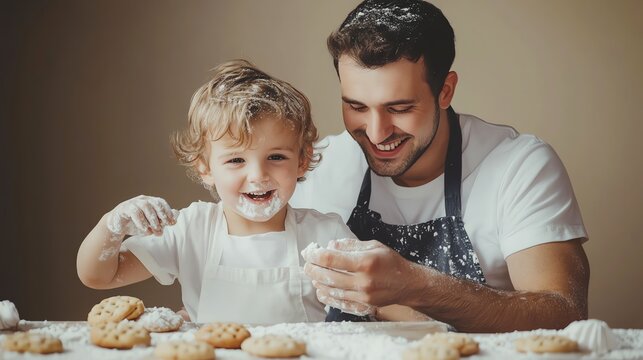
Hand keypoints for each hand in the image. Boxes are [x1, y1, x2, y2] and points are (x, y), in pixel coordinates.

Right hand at [106, 195, 178, 236]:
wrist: (117, 227)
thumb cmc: (136, 224)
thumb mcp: (151, 225)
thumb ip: (162, 221)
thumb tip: (176, 219)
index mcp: (150, 201)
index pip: (161, 202)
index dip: (168, 212)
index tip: (172, 223)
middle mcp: (142, 200)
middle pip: (155, 203)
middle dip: (162, 215)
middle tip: (165, 226)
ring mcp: (133, 203)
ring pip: (146, 206)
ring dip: (152, 219)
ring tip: (155, 230)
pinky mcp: (124, 208)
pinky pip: (135, 212)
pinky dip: (141, 221)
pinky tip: (145, 229)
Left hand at [303, 238, 419, 315]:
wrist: (408, 284)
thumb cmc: (391, 262)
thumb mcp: (373, 246)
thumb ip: (351, 245)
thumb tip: (331, 246)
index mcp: (365, 262)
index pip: (331, 259)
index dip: (315, 255)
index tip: (309, 252)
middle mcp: (362, 281)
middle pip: (327, 276)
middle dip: (312, 269)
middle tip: (306, 263)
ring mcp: (362, 296)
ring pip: (331, 290)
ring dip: (318, 282)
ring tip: (312, 274)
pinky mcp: (363, 305)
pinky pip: (339, 301)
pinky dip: (327, 296)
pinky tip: (321, 289)